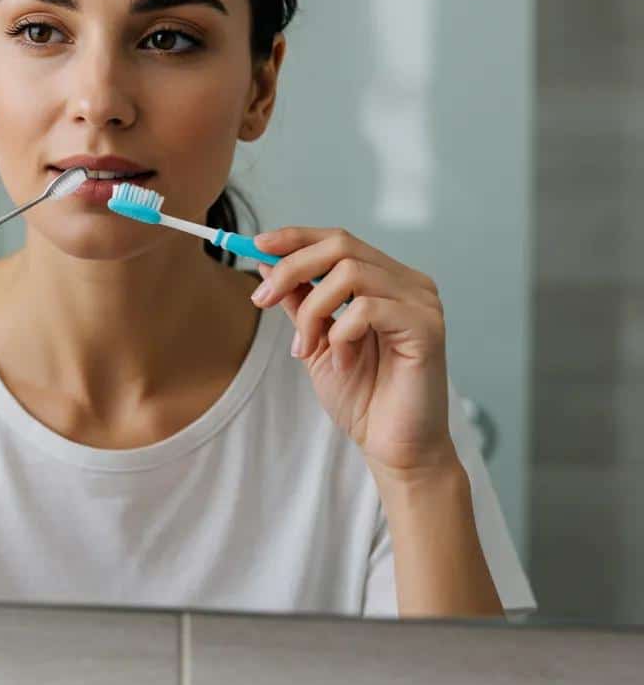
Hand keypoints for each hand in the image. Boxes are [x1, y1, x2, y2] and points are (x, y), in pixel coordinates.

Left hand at [250, 227, 452, 476]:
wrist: (393, 447)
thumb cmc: (363, 397)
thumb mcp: (316, 340)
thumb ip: (300, 301)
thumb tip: (268, 265)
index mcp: (385, 280)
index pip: (338, 239)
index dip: (295, 237)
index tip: (256, 245)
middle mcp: (408, 282)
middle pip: (341, 245)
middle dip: (291, 267)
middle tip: (261, 299)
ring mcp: (421, 302)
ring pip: (349, 274)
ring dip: (312, 311)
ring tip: (306, 348)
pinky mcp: (427, 326)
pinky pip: (368, 308)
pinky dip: (341, 335)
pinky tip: (342, 363)